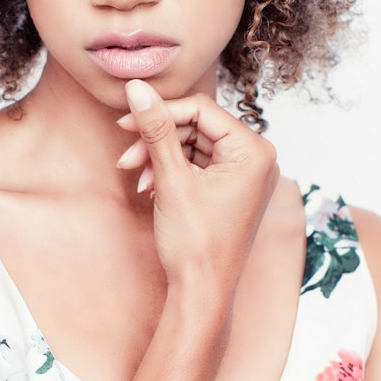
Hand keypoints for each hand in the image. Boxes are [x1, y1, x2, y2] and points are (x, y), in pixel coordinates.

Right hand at [115, 80, 279, 301]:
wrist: (202, 292)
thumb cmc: (196, 244)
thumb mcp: (172, 179)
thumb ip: (155, 129)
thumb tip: (137, 89)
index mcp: (254, 151)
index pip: (201, 110)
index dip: (160, 113)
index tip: (125, 121)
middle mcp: (256, 159)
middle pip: (196, 126)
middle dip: (157, 140)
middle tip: (126, 157)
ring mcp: (244, 175)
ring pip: (192, 145)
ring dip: (159, 157)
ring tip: (135, 176)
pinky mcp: (230, 188)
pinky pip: (197, 165)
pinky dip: (171, 172)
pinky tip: (150, 187)